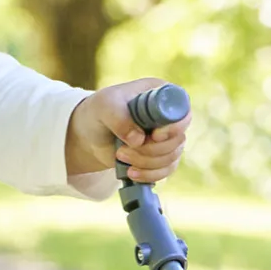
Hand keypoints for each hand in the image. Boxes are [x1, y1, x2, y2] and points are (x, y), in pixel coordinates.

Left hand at [64, 78, 189, 184]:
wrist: (87, 135)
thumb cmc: (98, 112)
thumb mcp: (104, 107)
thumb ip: (119, 119)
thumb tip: (139, 141)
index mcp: (161, 94)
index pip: (183, 111)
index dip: (174, 128)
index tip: (154, 136)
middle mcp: (167, 116)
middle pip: (178, 139)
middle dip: (151, 151)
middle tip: (122, 150)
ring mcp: (165, 138)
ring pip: (172, 157)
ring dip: (146, 163)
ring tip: (120, 157)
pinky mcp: (159, 156)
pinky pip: (166, 171)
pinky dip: (149, 175)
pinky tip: (131, 173)